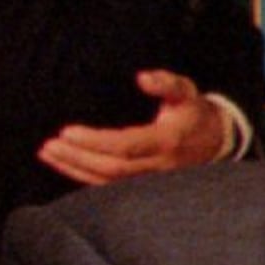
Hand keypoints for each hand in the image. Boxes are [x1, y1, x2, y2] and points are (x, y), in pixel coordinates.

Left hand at [37, 69, 231, 183]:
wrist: (216, 141)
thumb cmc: (193, 112)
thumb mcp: (186, 92)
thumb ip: (166, 83)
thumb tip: (142, 77)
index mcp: (168, 141)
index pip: (125, 146)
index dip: (94, 142)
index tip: (66, 131)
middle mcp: (160, 166)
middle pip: (112, 168)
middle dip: (78, 157)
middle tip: (49, 145)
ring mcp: (152, 180)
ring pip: (109, 182)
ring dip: (75, 169)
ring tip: (48, 154)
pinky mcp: (144, 186)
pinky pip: (111, 187)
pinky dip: (84, 178)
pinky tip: (65, 165)